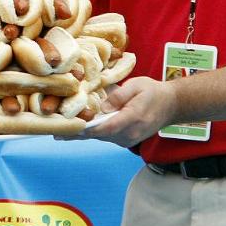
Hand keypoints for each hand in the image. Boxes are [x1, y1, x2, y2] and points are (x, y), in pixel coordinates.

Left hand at [56, 77, 177, 146]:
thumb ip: (119, 96)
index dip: (85, 129)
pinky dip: (89, 132)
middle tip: (54, 131)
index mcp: (132, 119)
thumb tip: (102, 107)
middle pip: (98, 135)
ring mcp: (127, 139)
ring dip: (80, 134)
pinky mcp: (125, 139)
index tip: (68, 128)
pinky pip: (104, 135)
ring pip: (99, 136)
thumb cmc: (153, 92)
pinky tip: (74, 128)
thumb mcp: (137, 86)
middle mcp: (129, 134)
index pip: (105, 127)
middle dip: (76, 133)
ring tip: (58, 130)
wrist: (171, 105)